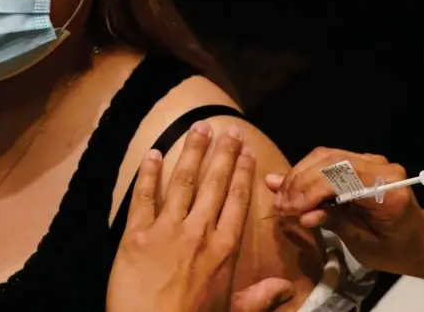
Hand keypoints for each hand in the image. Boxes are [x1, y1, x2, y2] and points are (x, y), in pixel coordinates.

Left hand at [107, 122, 294, 311]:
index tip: (247, 152)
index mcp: (223, 249)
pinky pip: (143, 197)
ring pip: (183, 182)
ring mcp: (166, 230)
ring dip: (192, 153)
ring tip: (199, 128)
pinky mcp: (136, 235)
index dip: (242, 174)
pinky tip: (154, 153)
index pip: (237, 202)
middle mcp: (198, 232)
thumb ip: (259, 298)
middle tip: (229, 129)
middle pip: (214, 184)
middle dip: (223, 154)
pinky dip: (148, 174)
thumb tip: (287, 289)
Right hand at [265, 147, 423, 274]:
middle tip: (279, 206)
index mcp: (389, 189)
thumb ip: (333, 223)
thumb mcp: (363, 244)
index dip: (310, 191)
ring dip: (297, 176)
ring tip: (281, 198)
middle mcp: (380, 167)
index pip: (342, 177)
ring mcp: (369, 160)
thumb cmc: (394, 248)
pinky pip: (325, 159)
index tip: (289, 210)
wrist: (416, 238)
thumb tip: (299, 215)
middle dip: (299, 183)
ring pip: (323, 157)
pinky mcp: (358, 160)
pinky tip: (287, 186)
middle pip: (329, 162)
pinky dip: (303, 172)